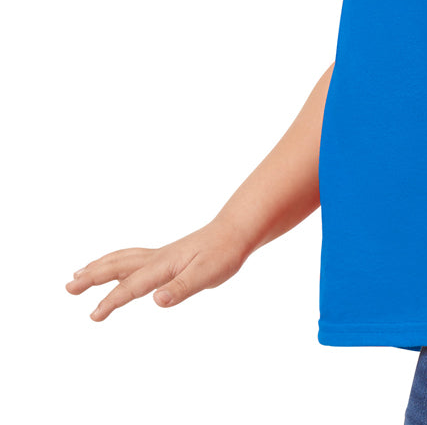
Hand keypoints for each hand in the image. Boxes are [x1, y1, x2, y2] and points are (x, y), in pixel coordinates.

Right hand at [65, 219, 251, 321]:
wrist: (235, 232)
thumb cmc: (223, 254)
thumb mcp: (207, 275)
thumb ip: (181, 288)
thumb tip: (157, 300)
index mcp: (163, 265)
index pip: (131, 286)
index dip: (111, 301)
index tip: (93, 316)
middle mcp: (157, 258)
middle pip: (117, 266)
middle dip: (92, 277)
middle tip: (68, 287)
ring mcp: (160, 255)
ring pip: (122, 259)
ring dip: (99, 267)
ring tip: (78, 275)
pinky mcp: (166, 256)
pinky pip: (132, 258)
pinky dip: (115, 262)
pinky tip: (114, 270)